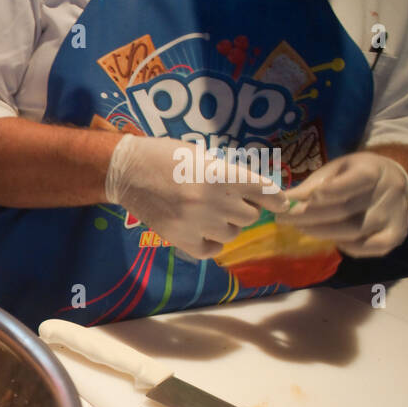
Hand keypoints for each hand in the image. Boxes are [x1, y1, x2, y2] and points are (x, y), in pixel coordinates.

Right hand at [105, 135, 289, 257]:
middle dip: (244, 209)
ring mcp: (196, 223)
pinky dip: (211, 243)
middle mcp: (212, 201)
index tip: (281, 202)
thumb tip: (255, 193)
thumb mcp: (201, 156)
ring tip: (210, 215)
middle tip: (229, 202)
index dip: (276, 198)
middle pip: (250, 216)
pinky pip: (211, 250)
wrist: (126, 171)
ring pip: (232, 234)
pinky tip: (202, 231)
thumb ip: (228, 174)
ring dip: (227, 225)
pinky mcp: (180, 239)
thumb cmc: (164, 156)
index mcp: (219, 175)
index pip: (264, 191)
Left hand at [284, 152, 407, 256]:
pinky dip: (347, 247)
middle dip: (310, 215)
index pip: (358, 179)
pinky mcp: (396, 235)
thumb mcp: (333, 171)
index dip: (333, 190)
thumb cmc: (353, 175)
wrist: (390, 182)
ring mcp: (395, 216)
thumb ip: (310, 186)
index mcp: (374, 169)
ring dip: (321, 232)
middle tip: (284, 218)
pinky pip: (369, 248)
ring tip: (300, 227)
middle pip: (347, 209)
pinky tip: (333, 239)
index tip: (308, 198)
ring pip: (354, 230)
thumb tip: (280, 200)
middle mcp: (389, 192)